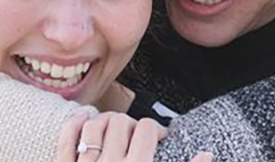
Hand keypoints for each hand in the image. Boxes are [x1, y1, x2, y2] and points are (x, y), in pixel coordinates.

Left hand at [56, 112, 213, 161]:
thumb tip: (207, 153)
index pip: (147, 130)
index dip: (156, 129)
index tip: (159, 136)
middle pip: (121, 123)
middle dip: (132, 124)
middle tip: (137, 135)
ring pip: (93, 126)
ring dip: (105, 123)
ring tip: (114, 131)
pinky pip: (67, 141)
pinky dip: (74, 126)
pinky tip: (83, 122)